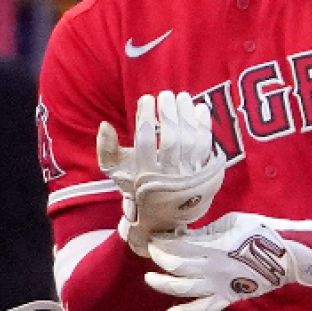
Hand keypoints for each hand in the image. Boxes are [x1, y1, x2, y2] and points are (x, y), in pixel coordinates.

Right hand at [98, 91, 225, 255]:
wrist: (165, 216)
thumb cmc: (138, 187)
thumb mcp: (116, 172)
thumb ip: (106, 150)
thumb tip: (105, 125)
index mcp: (144, 176)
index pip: (145, 143)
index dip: (146, 119)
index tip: (146, 99)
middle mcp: (169, 177)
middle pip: (172, 141)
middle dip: (169, 115)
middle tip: (165, 95)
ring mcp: (189, 176)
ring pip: (191, 142)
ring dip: (187, 116)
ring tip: (182, 96)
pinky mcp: (205, 174)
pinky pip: (207, 147)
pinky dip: (204, 126)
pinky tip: (199, 108)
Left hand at [145, 213, 311, 310]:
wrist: (290, 256)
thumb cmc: (263, 232)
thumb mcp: (232, 222)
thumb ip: (207, 231)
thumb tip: (186, 236)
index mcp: (214, 245)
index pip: (177, 244)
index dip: (162, 240)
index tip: (155, 235)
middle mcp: (211, 267)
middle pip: (175, 265)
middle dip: (158, 257)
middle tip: (152, 250)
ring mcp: (218, 285)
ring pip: (182, 288)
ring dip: (162, 283)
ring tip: (150, 278)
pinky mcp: (227, 298)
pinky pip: (203, 309)